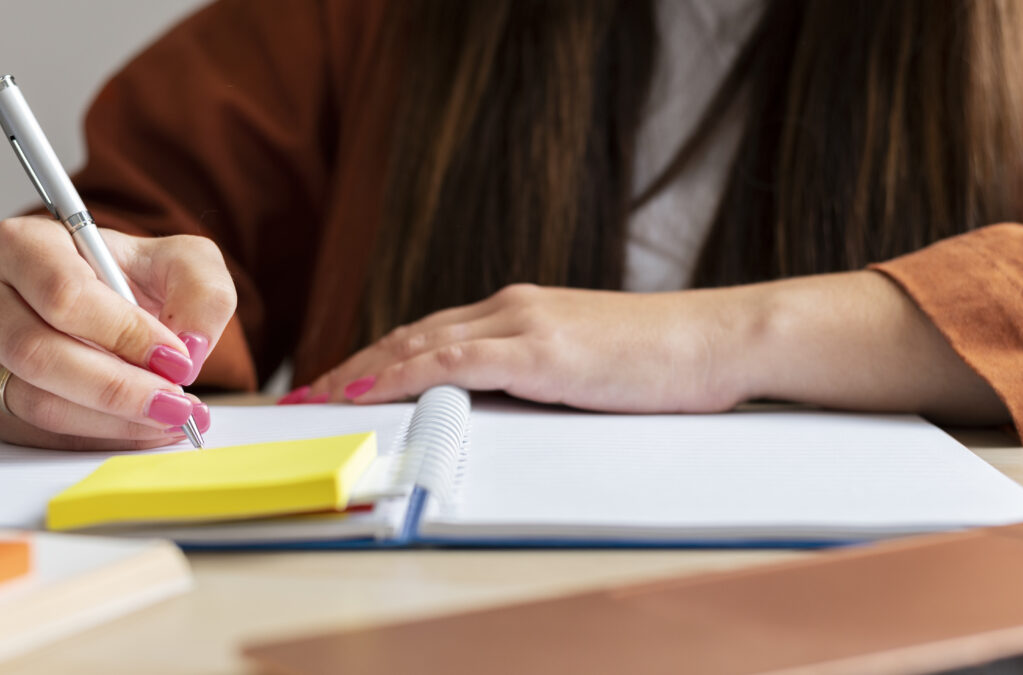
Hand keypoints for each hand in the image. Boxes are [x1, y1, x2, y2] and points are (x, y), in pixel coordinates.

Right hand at [0, 216, 235, 449]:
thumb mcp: (182, 262)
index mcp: (23, 245)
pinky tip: (141, 431)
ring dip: (111, 421)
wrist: (105, 301)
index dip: (124, 334)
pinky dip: (96, 438)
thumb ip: (201, 293)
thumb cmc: (133, 276)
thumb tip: (190, 348)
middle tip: (177, 404)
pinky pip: (35, 433)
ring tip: (169, 420)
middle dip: (118, 388)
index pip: (64, 295)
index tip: (177, 359)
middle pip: (38, 354)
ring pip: (35, 402)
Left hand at [297, 283, 752, 412]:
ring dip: (362, 372)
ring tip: (318, 398)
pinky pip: (454, 361)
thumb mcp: (581, 366)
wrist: (715, 338)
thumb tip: (492, 406)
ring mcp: (522, 324)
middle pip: (410, 336)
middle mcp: (509, 308)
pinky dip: (404, 374)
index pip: (429, 334)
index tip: (339, 382)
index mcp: (519, 312)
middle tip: (307, 395)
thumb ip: (533, 376)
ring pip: (419, 344)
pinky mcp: (539, 350)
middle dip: (353, 367)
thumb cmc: (659, 359)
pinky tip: (371, 388)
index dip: (378, 358)